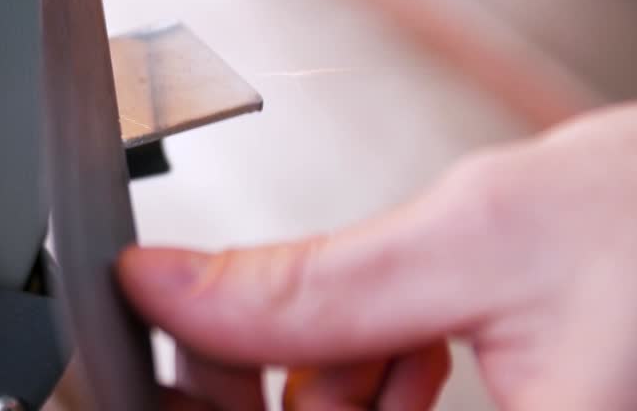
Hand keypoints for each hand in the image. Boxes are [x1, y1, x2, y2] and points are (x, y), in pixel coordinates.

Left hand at [118, 99, 636, 408]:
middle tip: (288, 323)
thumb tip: (163, 288)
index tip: (196, 350)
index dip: (232, 401)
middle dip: (290, 386)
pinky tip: (410, 344)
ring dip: (338, 386)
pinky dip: (380, 393)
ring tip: (392, 322)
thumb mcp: (472, 242)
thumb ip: (311, 286)